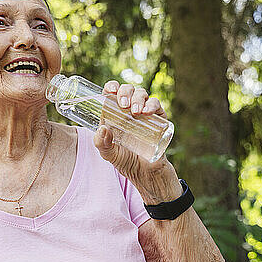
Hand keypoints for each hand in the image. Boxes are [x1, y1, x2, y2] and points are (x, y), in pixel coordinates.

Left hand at [93, 81, 182, 204]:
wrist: (148, 174)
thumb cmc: (127, 163)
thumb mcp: (110, 155)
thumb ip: (102, 144)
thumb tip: (102, 127)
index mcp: (115, 115)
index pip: (112, 95)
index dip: (111, 87)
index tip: (109, 90)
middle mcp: (129, 112)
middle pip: (128, 91)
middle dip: (125, 92)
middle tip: (123, 105)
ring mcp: (145, 115)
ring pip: (142, 94)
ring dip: (138, 98)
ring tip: (135, 112)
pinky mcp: (159, 120)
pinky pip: (157, 105)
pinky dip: (152, 105)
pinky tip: (147, 112)